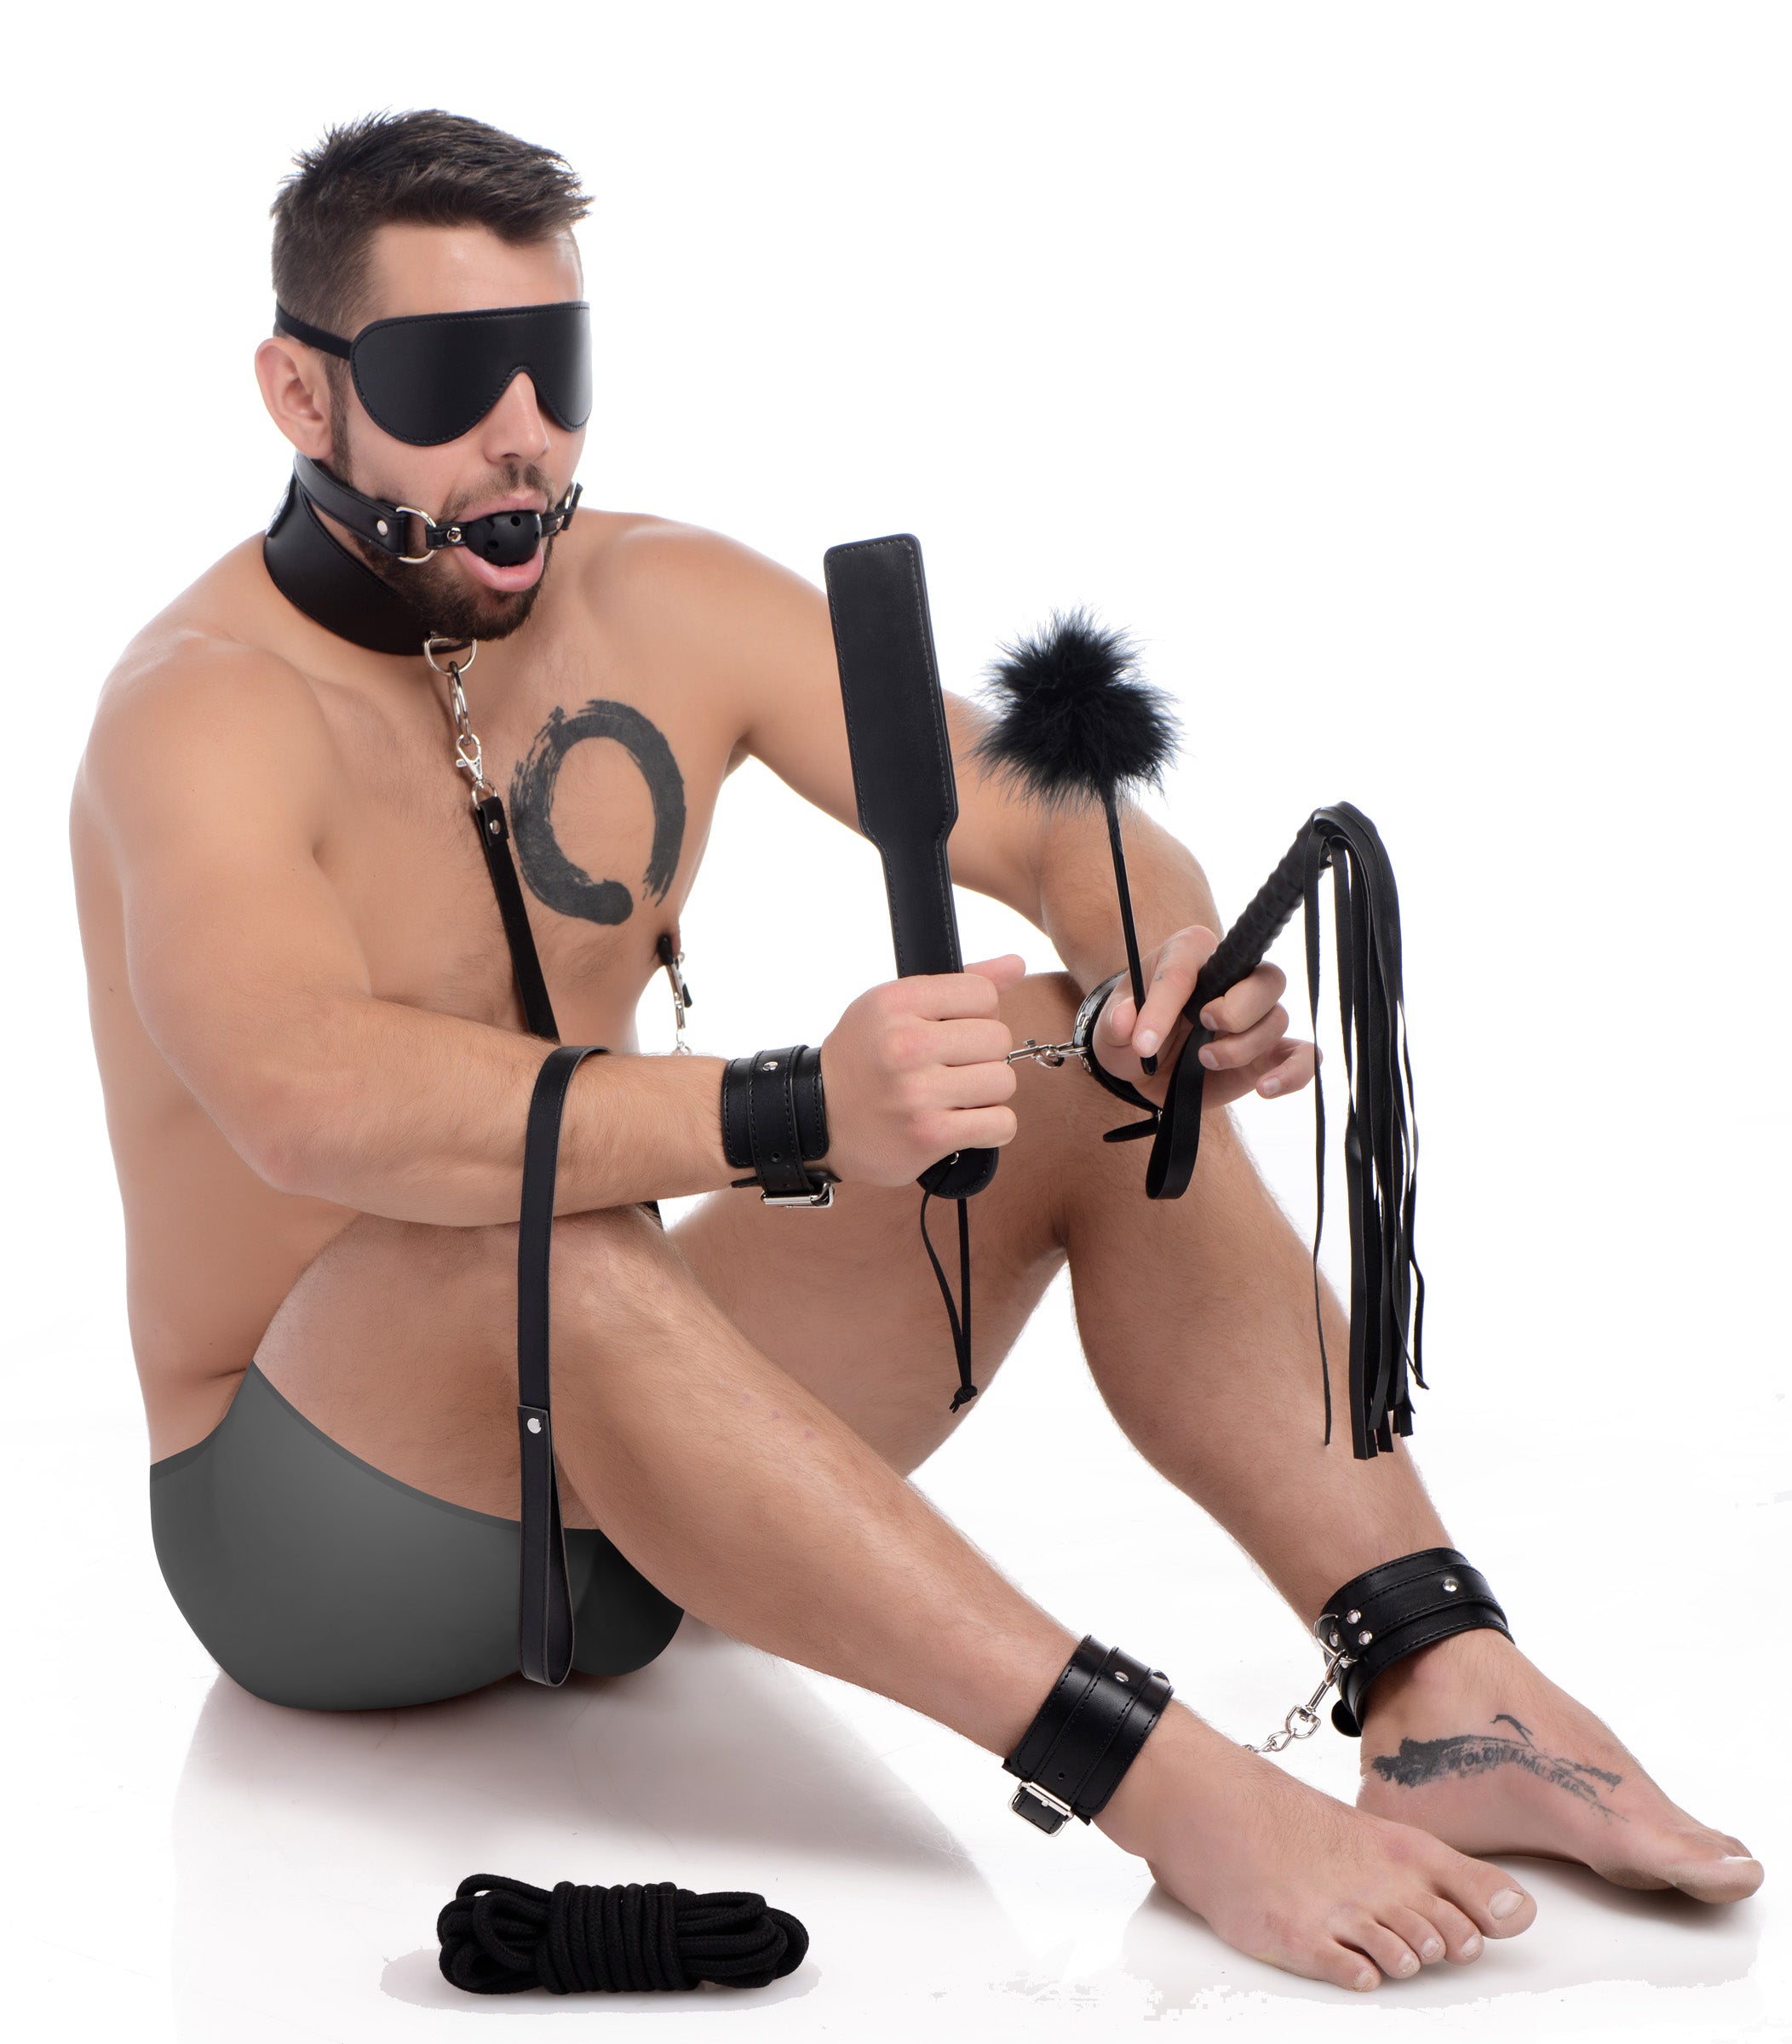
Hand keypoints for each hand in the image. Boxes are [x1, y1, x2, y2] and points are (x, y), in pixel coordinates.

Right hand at [818, 954, 1024, 1184]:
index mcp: (896, 1003)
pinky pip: (1001, 1124)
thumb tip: (1016, 964)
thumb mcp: (892, 1006)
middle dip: (983, 1055)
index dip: (976, 1014)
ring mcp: (917, 1093)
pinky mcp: (929, 1135)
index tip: (951, 1031)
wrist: (816, 1119)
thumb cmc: (863, 1058)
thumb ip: (957, 984)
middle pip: (998, 1039)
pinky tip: (962, 1122)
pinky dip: (990, 1126)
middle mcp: (905, 1044)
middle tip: (952, 1067)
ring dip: (987, 1093)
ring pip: (1003, 1082)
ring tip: (955, 1095)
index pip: (983, 994)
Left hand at [1093, 926, 1316, 1109]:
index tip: (1144, 1041)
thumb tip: (1125, 1022)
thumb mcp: (1110, 1026)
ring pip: (1277, 1019)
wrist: (1141, 1066)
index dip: (1167, 1004)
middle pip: (1265, 979)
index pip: (1189, 966)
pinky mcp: (1267, 1051)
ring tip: (1204, 1060)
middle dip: (1236, 1009)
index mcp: (1190, 953)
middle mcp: (1233, 977)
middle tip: (1204, 1025)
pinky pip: (1302, 1055)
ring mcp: (1255, 1016)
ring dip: (1243, 1046)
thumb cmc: (1130, 1031)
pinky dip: (1294, 1072)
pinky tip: (1265, 1088)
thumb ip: (1117, 1020)